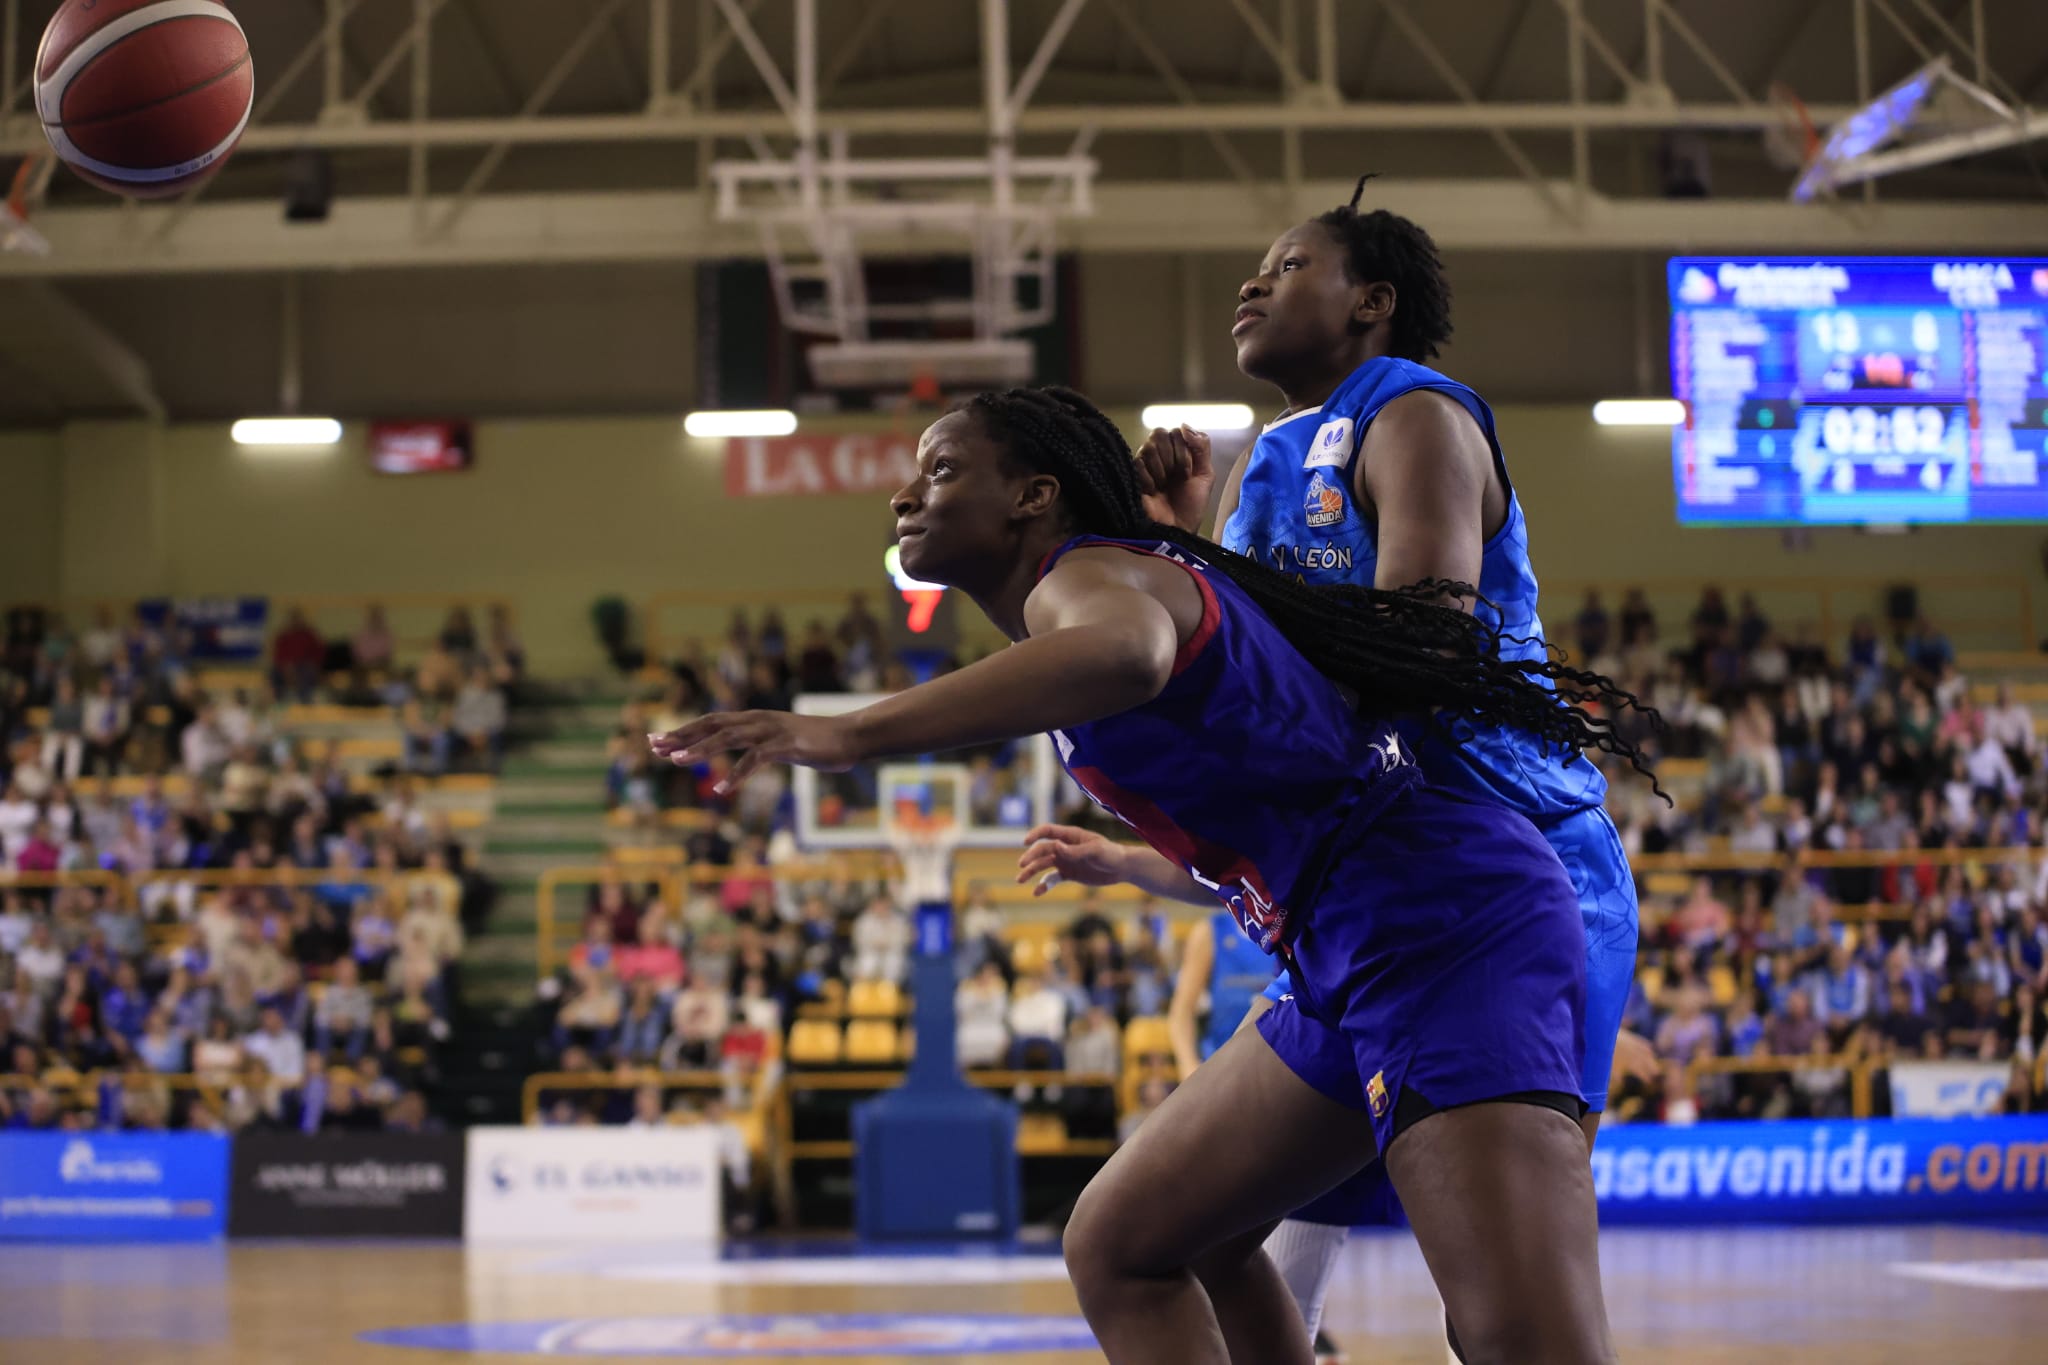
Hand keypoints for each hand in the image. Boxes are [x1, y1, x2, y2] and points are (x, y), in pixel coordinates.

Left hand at [648, 711, 859, 792]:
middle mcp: (757, 720)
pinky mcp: (786, 746)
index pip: (710, 721)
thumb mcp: (780, 743)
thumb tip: (743, 756)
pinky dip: (738, 773)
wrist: (850, 736)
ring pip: (728, 737)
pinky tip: (723, 789)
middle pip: (712, 725)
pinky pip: (756, 759)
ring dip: (701, 749)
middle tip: (655, 746)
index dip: (683, 730)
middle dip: (682, 736)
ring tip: (677, 761)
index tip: (656, 740)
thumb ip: (759, 746)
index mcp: (753, 719)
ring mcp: (771, 731)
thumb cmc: (816, 742)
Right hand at [1016, 823, 1129, 896]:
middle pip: (1042, 850)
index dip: (1035, 835)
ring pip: (1043, 865)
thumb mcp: (1095, 851)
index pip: (1048, 831)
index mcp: (1070, 836)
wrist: (1122, 868)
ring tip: (1020, 880)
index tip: (1025, 842)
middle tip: (1022, 866)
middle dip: (1030, 857)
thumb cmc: (1111, 854)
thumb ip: (1075, 851)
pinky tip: (1036, 892)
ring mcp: (1066, 861)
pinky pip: (1053, 879)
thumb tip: (1056, 846)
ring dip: (1031, 871)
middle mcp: (1064, 847)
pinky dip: (1044, 884)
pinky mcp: (1069, 874)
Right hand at [1133, 425, 1214, 531]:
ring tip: (1163, 486)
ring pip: (1149, 446)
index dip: (1184, 450)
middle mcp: (1159, 454)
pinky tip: (1153, 491)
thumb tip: (1184, 425)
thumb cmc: (1191, 505)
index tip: (1187, 473)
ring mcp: (1143, 464)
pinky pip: (1137, 462)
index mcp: (1177, 452)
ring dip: (1162, 469)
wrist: (1177, 529)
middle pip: (1160, 433)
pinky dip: (1149, 478)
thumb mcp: (1205, 475)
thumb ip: (1201, 447)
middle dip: (1173, 457)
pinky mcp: (1131, 475)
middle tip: (1177, 478)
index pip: (1177, 431)